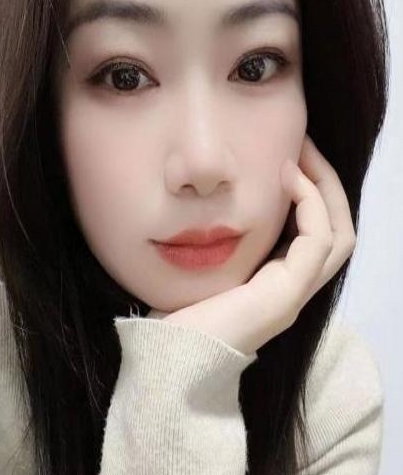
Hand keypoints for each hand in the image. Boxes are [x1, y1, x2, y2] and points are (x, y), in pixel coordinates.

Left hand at [147, 134, 355, 354]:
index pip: (317, 234)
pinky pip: (317, 241)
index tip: (288, 155)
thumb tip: (205, 200)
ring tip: (301, 153)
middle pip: (339, 232)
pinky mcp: (285, 295)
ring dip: (324, 187)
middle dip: (326, 184)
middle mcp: (294, 289)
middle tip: (304, 145)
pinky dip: (309, 203)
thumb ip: (221, 241)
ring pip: (339, 235)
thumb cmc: (176, 316)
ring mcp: (294, 294)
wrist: (167, 361)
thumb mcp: (206, 267)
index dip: (311, 193)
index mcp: (277, 283)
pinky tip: (286, 177)